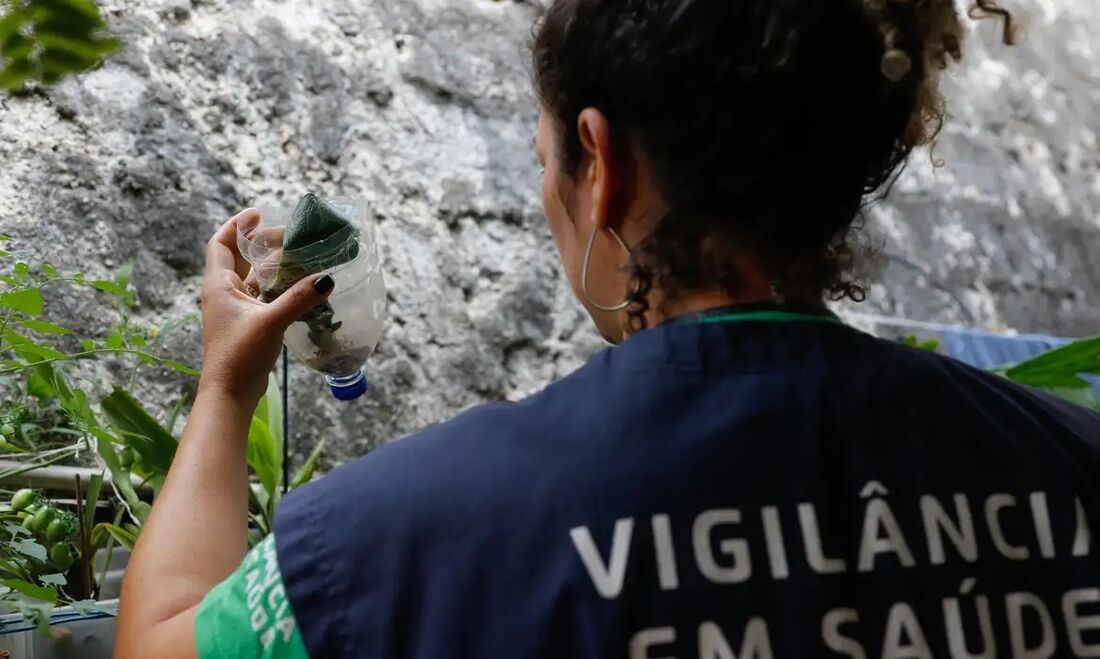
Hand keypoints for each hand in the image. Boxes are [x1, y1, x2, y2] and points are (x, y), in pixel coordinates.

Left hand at [197, 209, 334, 404]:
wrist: (230, 393)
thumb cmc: (240, 355)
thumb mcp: (271, 322)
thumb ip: (299, 298)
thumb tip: (326, 278)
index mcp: (219, 285)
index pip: (221, 243)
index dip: (237, 225)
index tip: (257, 213)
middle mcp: (223, 293)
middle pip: (239, 258)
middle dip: (260, 243)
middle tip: (287, 236)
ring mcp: (234, 310)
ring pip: (251, 278)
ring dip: (269, 265)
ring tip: (294, 255)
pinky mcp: (246, 324)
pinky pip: (260, 296)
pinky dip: (275, 287)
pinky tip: (295, 287)